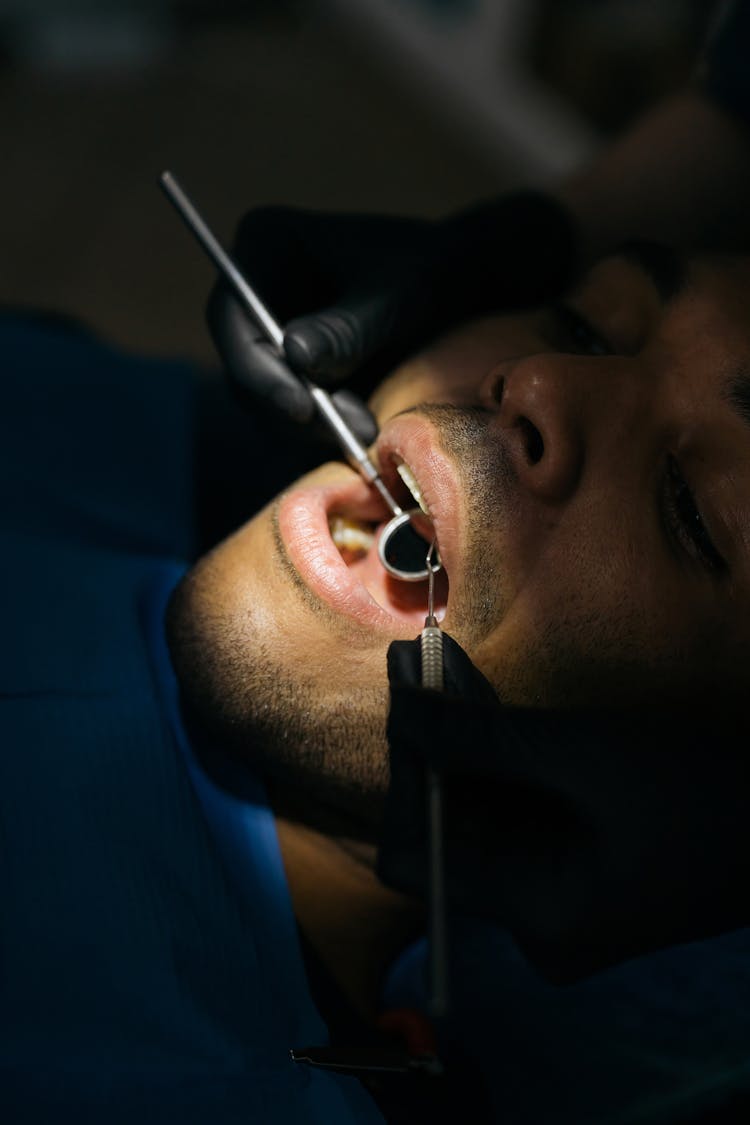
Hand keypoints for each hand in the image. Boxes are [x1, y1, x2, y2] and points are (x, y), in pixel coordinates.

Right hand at [206, 194, 576, 443]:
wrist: (459, 285)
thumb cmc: (432, 269)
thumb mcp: (398, 294)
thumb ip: (349, 327)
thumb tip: (296, 355)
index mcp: (264, 244)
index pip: (232, 315)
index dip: (256, 367)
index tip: (302, 408)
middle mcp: (254, 290)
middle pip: (243, 365)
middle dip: (291, 408)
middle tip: (348, 435)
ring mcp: (270, 333)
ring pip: (264, 398)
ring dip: (309, 428)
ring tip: (366, 434)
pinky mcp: (291, 369)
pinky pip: (289, 412)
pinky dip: (321, 431)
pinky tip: (363, 435)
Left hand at [378, 634, 749, 981]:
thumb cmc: (705, 793)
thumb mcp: (586, 755)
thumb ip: (483, 739)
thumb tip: (397, 709)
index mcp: (536, 915)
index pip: (415, 858)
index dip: (403, 774)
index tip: (403, 696)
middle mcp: (536, 923)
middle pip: (445, 833)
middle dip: (430, 745)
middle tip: (415, 664)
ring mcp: (558, 902)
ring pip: (478, 817)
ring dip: (461, 743)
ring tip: (438, 666)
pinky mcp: (575, 873)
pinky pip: (514, 817)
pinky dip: (497, 761)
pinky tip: (482, 701)